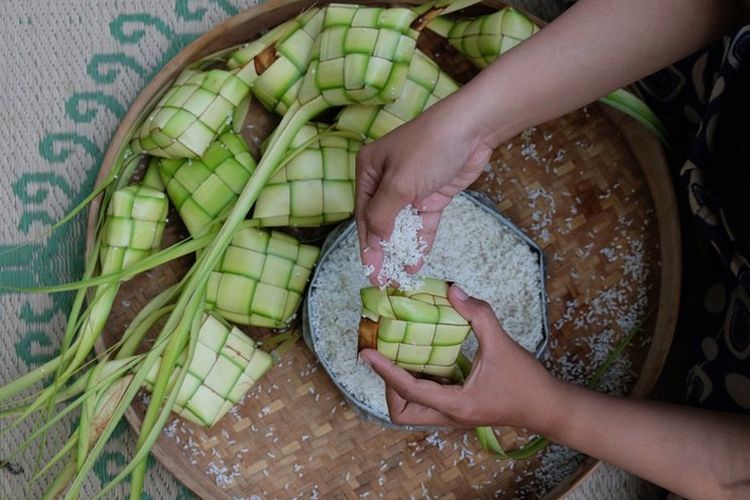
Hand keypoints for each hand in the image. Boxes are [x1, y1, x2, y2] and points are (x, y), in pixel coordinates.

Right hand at [355, 93, 494, 284]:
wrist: (473, 128)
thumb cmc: (429, 147)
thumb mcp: (400, 183)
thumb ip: (383, 216)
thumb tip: (373, 243)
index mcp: (369, 171)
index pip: (364, 215)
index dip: (367, 246)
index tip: (369, 271)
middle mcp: (386, 181)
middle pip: (382, 223)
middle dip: (383, 252)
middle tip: (383, 281)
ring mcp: (411, 189)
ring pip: (403, 227)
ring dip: (401, 251)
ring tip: (399, 278)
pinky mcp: (432, 195)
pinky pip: (422, 225)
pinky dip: (420, 244)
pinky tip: (416, 264)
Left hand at [360, 285, 560, 429]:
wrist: (548, 407)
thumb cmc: (526, 381)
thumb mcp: (502, 344)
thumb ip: (478, 315)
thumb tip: (453, 290)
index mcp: (455, 405)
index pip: (408, 390)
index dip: (384, 370)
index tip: (366, 353)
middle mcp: (449, 416)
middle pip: (402, 412)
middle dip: (389, 386)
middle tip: (388, 357)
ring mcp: (453, 416)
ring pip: (413, 409)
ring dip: (402, 386)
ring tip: (401, 354)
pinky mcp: (459, 410)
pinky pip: (428, 401)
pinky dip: (419, 382)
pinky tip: (424, 358)